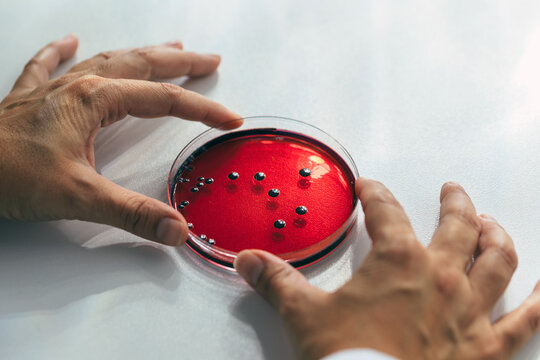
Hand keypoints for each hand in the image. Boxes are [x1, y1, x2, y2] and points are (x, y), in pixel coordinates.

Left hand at [0, 35, 240, 245]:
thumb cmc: (8, 175)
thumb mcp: (79, 198)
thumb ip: (133, 214)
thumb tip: (177, 230)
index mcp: (94, 100)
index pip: (163, 100)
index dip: (202, 109)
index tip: (229, 119)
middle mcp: (78, 85)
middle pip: (143, 66)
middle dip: (181, 63)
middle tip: (209, 60)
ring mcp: (54, 88)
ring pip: (108, 60)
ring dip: (143, 53)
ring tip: (169, 47)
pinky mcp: (30, 99)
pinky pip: (48, 65)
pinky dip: (61, 52)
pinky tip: (68, 40)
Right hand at [234, 179, 539, 358]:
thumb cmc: (346, 359)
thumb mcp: (304, 316)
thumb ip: (277, 282)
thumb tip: (247, 261)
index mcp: (398, 261)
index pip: (386, 212)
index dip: (375, 195)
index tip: (369, 188)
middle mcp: (441, 277)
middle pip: (456, 225)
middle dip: (454, 202)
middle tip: (452, 191)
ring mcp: (470, 311)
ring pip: (497, 260)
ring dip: (495, 236)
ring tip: (491, 224)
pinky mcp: (488, 348)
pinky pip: (526, 322)